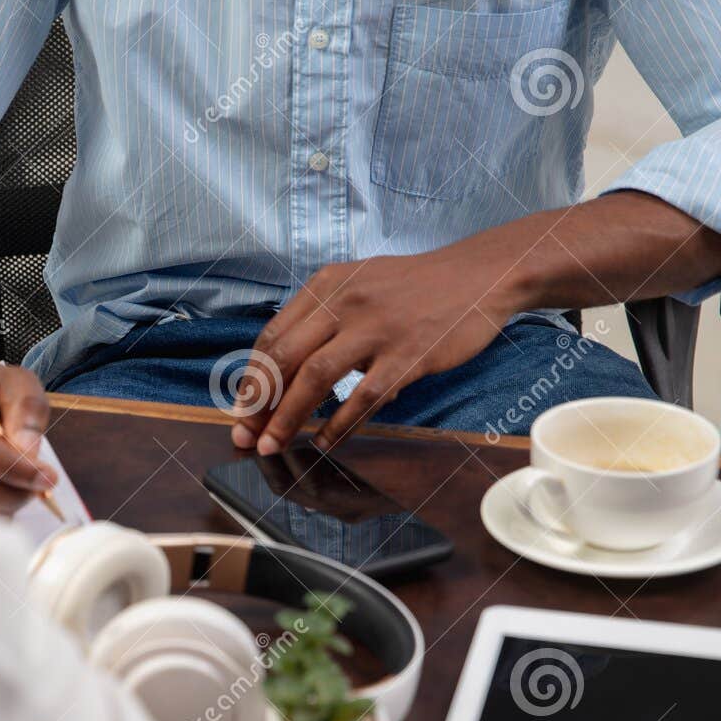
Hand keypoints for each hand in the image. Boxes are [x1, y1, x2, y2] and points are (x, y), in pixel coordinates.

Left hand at [231, 247, 521, 453]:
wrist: (479, 276)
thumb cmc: (416, 288)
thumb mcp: (359, 285)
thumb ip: (324, 319)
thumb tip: (290, 369)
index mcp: (326, 285)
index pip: (272, 336)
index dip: (251, 379)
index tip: (241, 411)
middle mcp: (344, 303)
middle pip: (284, 358)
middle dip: (257, 404)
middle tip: (244, 436)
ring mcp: (376, 328)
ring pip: (315, 378)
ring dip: (288, 418)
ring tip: (272, 445)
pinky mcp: (407, 354)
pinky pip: (364, 397)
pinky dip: (338, 424)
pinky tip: (324, 442)